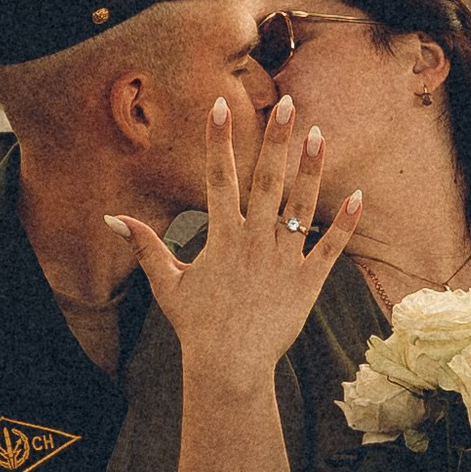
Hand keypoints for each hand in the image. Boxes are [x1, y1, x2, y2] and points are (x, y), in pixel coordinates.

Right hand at [109, 95, 361, 401]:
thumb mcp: (167, 284)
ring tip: (321, 134)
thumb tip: (112, 219)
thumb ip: (146, 246)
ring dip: (311, 168)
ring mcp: (284, 259)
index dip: (218, 140)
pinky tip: (358, 195)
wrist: (229, 367)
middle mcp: (255, 241)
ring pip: (302, 205)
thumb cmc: (196, 326)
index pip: (219, 177)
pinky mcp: (308, 281)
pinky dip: (345, 223)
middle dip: (277, 139)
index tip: (220, 106)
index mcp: (222, 237)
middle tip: (289, 104)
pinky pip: (331, 247)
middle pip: (267, 179)